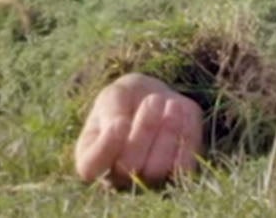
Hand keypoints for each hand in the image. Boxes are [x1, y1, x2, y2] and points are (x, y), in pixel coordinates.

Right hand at [74, 72, 203, 187]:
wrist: (156, 98)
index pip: (89, 168)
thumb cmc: (127, 99)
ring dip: (167, 132)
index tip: (120, 121)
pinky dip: (186, 137)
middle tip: (153, 100)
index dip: (106, 146)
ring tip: (171, 104)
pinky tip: (182, 115)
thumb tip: (119, 127)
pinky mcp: (176, 172)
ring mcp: (146, 180)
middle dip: (144, 129)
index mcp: (91, 160)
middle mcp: (116, 178)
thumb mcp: (113, 96)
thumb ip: (111, 111)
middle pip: (128, 167)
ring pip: (157, 169)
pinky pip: (183, 165)